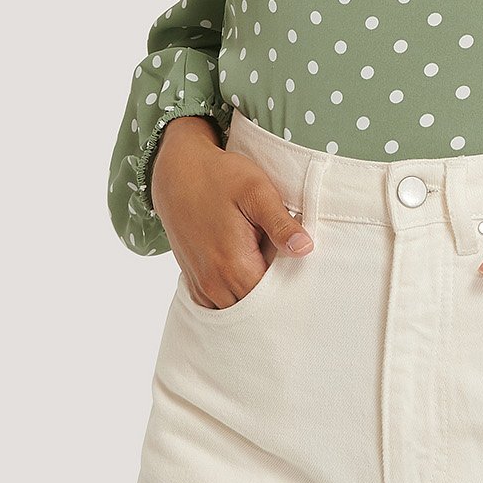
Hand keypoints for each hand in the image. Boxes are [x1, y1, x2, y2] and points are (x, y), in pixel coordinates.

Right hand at [150, 116, 313, 308]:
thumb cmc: (220, 177)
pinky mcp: (194, 280)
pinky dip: (235, 295)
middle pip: (255, 310)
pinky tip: (247, 272)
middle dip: (274, 297)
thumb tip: (305, 249)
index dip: (291, 289)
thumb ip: (280, 224)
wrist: (178, 172)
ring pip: (237, 310)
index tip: (302, 272)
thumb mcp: (257, 191)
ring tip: (267, 268)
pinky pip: (219, 304)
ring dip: (254, 297)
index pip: (273, 300)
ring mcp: (201, 284)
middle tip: (288, 269)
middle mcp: (213, 283)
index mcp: (233, 265)